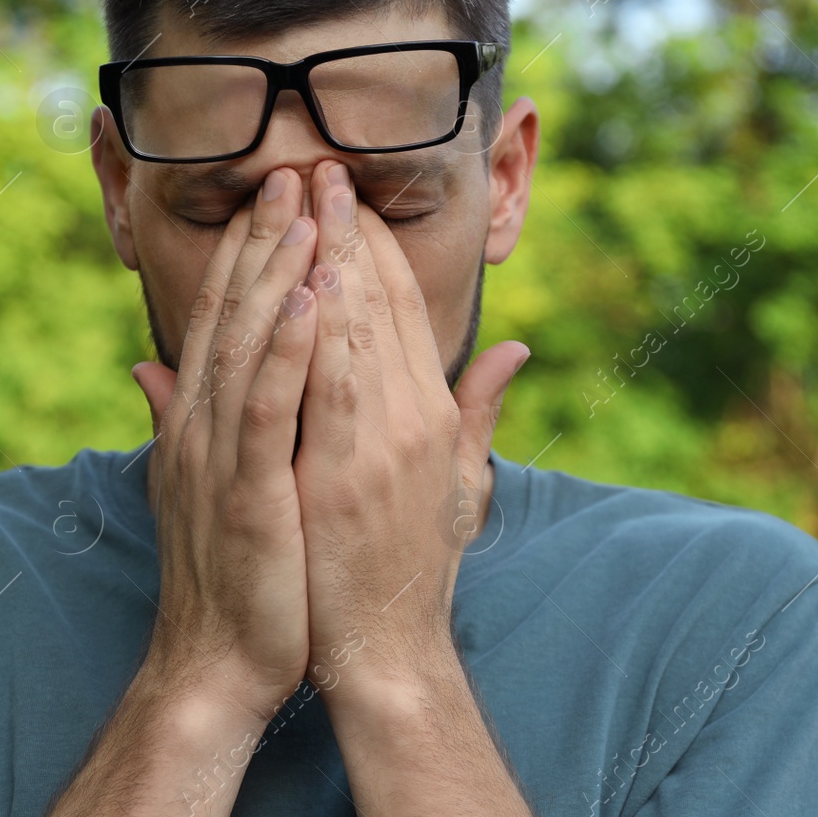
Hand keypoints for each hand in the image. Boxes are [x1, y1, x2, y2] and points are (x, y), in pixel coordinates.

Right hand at [131, 167, 321, 716]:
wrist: (214, 662)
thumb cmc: (226, 574)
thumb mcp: (197, 484)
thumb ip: (177, 420)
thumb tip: (147, 371)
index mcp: (197, 419)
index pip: (222, 317)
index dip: (247, 251)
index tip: (277, 195)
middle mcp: (199, 424)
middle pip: (232, 313)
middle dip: (263, 238)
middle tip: (292, 169)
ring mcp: (219, 455)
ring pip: (249, 345)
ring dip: (277, 272)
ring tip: (306, 210)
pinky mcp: (248, 491)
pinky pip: (267, 408)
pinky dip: (288, 351)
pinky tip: (312, 301)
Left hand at [293, 159, 528, 698]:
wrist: (386, 650)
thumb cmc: (411, 567)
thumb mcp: (458, 482)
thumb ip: (479, 409)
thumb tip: (515, 348)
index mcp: (434, 413)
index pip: (406, 310)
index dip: (375, 247)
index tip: (347, 197)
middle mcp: (415, 417)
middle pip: (381, 305)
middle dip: (350, 230)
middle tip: (324, 166)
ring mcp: (382, 444)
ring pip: (357, 329)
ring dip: (330, 257)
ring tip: (308, 195)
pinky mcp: (345, 474)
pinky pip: (329, 385)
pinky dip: (318, 329)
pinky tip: (302, 278)